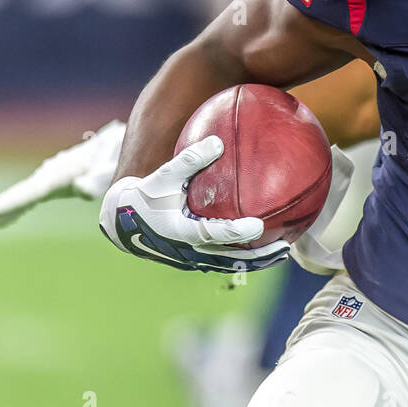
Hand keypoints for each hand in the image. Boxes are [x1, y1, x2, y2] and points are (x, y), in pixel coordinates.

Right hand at [0, 120, 126, 232]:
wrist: (118, 140)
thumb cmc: (116, 153)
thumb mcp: (112, 163)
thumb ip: (100, 176)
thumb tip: (81, 190)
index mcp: (64, 171)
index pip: (37, 189)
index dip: (17, 201)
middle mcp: (53, 174)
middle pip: (22, 194)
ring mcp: (51, 177)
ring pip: (22, 196)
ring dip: (0, 211)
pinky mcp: (55, 182)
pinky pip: (30, 197)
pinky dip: (14, 207)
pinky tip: (2, 218)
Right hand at [99, 136, 289, 272]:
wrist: (122, 223)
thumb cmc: (144, 196)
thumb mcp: (161, 176)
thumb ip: (188, 159)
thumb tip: (217, 142)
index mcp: (180, 231)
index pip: (213, 234)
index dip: (235, 232)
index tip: (258, 225)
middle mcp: (189, 250)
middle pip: (230, 259)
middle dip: (259, 256)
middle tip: (285, 248)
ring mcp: (192, 259)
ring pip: (231, 264)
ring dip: (257, 261)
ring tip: (284, 252)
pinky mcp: (195, 259)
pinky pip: (225, 261)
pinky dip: (246, 257)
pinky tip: (266, 246)